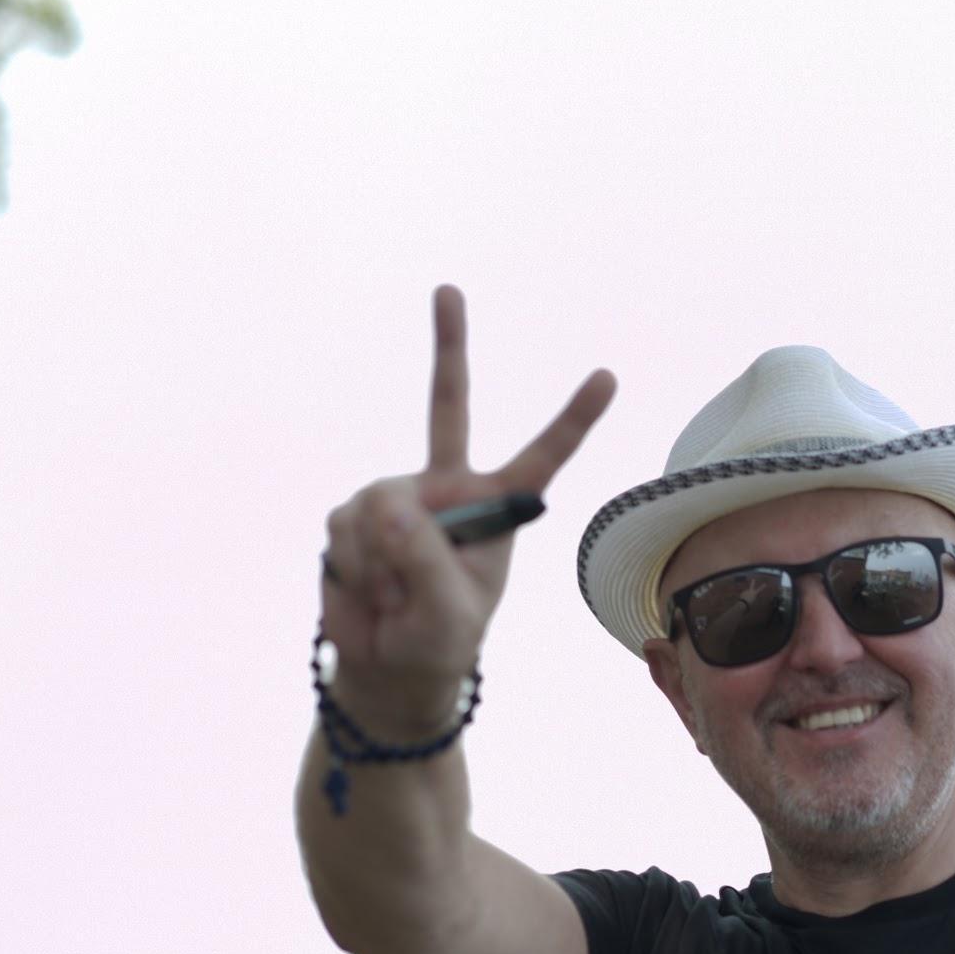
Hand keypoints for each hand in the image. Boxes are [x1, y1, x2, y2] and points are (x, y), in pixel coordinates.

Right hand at [320, 284, 616, 710]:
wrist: (386, 664)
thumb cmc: (436, 642)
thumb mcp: (446, 614)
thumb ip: (423, 560)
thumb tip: (385, 507)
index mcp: (495, 508)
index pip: (542, 457)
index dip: (574, 419)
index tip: (608, 376)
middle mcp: (448, 488)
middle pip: (448, 402)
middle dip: (449, 345)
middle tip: (448, 289)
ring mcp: (398, 494)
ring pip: (379, 503)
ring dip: (380, 561)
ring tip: (393, 597)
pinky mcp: (354, 513)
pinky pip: (347, 528)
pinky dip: (354, 567)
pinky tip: (367, 590)